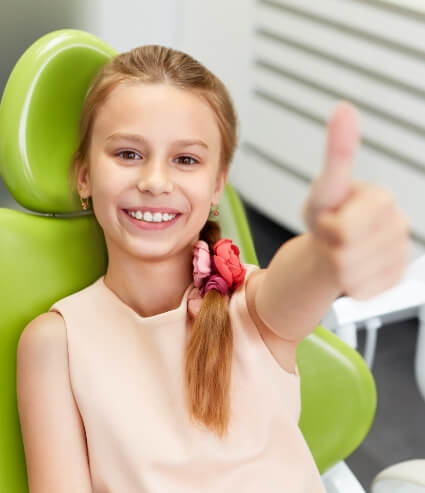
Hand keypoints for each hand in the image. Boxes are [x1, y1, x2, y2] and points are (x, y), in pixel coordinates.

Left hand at [302, 102, 410, 299]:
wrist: (328, 246)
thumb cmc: (326, 215)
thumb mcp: (325, 186)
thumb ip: (337, 151)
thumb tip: (344, 108)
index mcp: (383, 200)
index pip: (348, 230)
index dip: (329, 228)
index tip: (331, 218)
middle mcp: (398, 227)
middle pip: (349, 255)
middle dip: (330, 248)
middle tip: (333, 236)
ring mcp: (399, 255)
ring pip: (353, 276)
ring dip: (337, 267)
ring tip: (340, 250)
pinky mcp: (394, 280)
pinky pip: (362, 291)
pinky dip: (347, 283)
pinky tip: (351, 267)